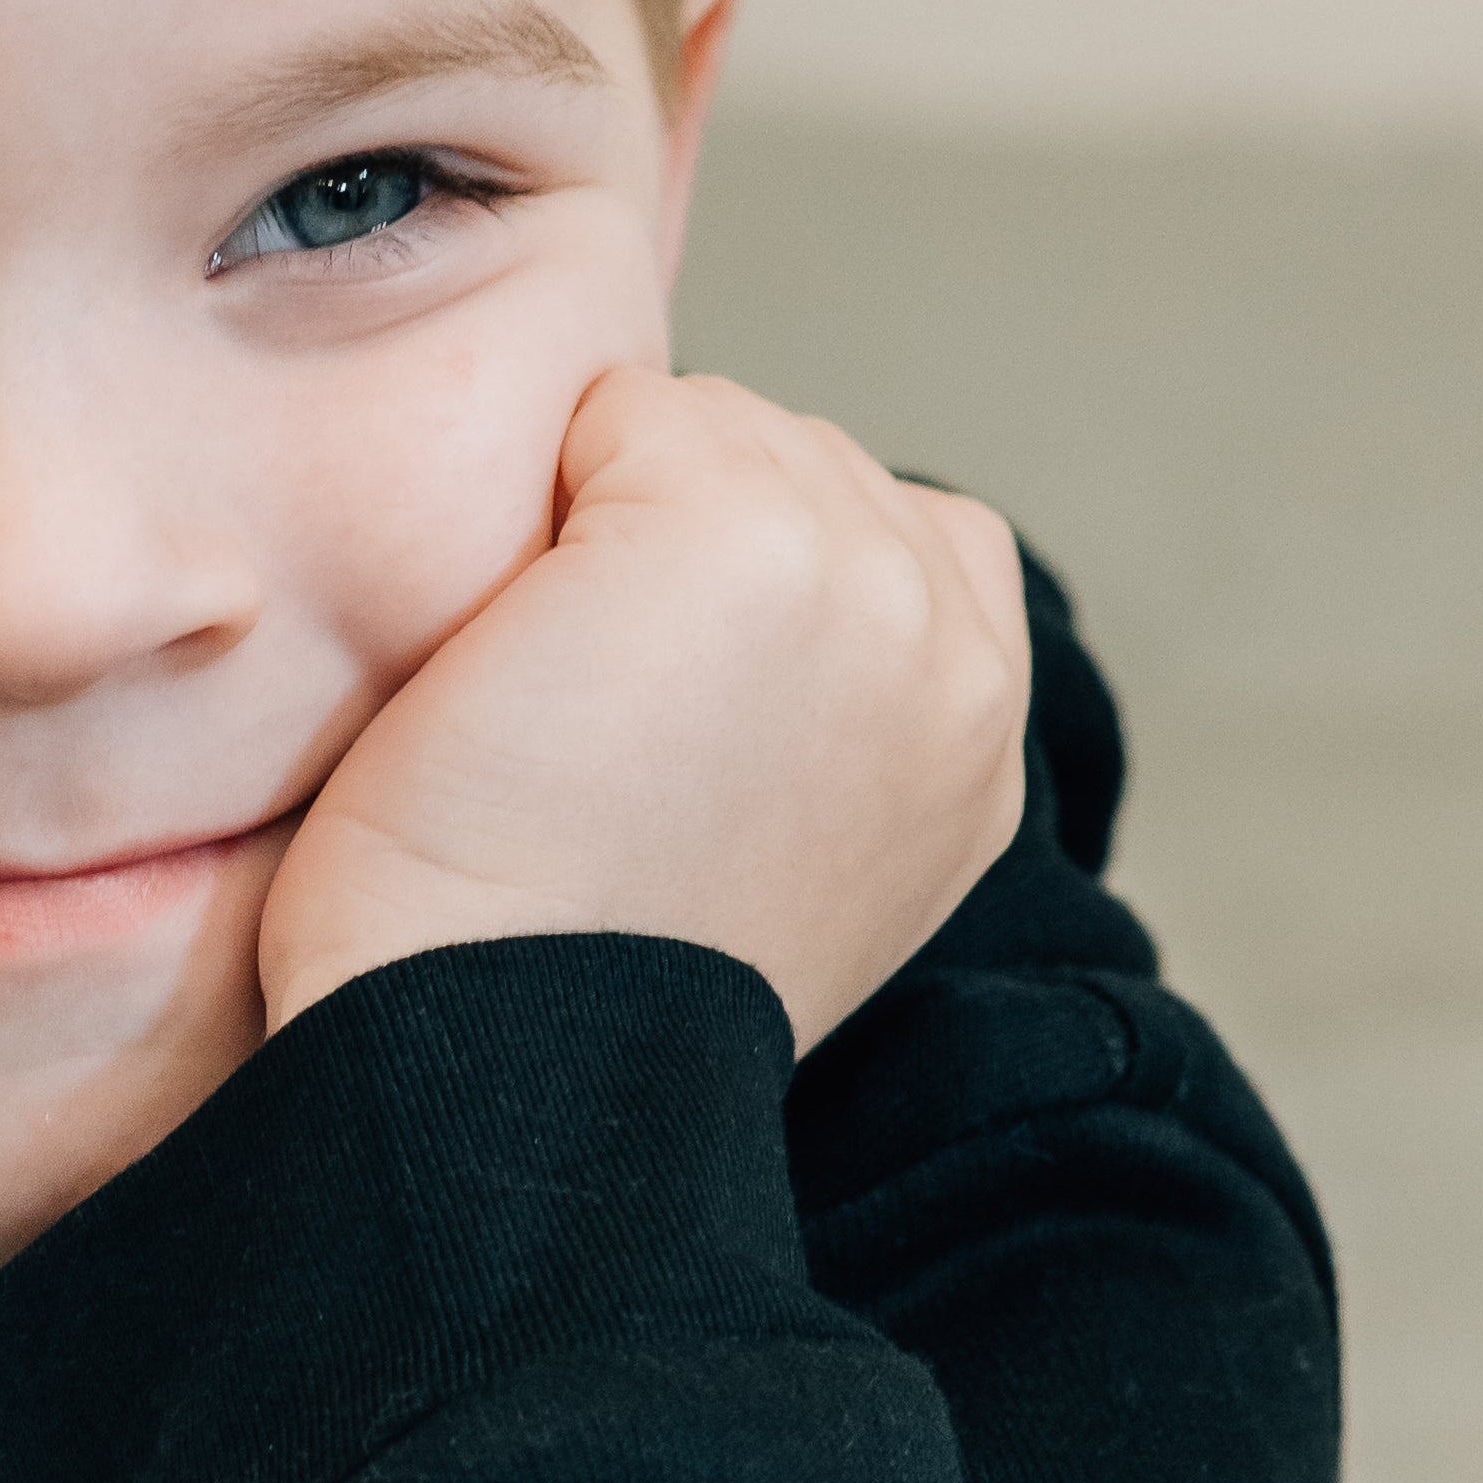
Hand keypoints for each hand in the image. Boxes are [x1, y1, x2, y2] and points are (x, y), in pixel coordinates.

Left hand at [258, 368, 1030, 1054]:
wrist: (505, 1072)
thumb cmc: (562, 989)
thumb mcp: (772, 870)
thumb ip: (818, 726)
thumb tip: (740, 620)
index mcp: (978, 745)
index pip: (888, 536)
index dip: (738, 597)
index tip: (664, 741)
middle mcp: (952, 651)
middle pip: (793, 457)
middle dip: (672, 545)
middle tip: (596, 734)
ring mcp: (861, 575)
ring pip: (707, 425)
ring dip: (604, 520)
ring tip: (561, 701)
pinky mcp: (735, 527)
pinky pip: (612, 411)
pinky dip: (534, 501)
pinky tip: (520, 658)